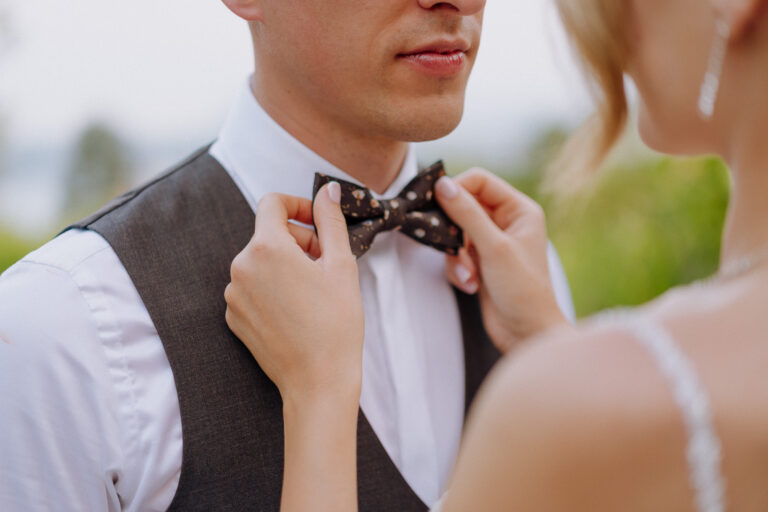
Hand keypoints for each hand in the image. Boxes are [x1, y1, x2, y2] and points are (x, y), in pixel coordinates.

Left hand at [224, 183, 363, 406]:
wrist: (318, 382)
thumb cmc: (336, 324)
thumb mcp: (341, 265)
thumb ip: (330, 221)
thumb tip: (328, 190)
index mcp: (266, 248)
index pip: (272, 203)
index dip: (298, 206)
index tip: (318, 222)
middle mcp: (240, 268)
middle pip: (268, 234)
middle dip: (299, 240)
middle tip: (327, 263)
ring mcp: (232, 296)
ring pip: (260, 262)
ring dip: (286, 265)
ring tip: (314, 290)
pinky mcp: (233, 318)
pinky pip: (252, 288)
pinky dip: (273, 289)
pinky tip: (298, 310)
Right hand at [435, 168, 569, 352]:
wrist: (526, 333)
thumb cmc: (522, 290)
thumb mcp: (494, 248)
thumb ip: (467, 213)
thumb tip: (442, 184)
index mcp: (519, 210)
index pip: (480, 181)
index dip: (457, 188)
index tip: (436, 202)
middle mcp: (506, 222)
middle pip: (464, 206)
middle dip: (455, 229)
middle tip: (450, 245)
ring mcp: (492, 242)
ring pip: (456, 232)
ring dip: (456, 256)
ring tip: (469, 274)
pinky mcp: (480, 262)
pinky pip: (456, 254)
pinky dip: (459, 269)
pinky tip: (472, 285)